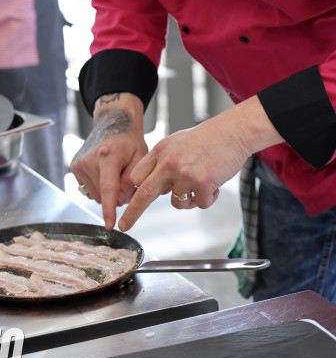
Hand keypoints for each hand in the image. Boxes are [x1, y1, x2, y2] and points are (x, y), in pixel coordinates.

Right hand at [71, 93, 147, 229]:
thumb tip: (121, 201)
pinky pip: (89, 189)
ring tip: (114, 172)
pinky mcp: (74, 167)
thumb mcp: (140, 157)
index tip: (110, 225)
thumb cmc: (129, 141)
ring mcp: (79, 163)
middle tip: (125, 177)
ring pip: (96, 195)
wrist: (112, 122)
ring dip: (107, 192)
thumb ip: (132, 180)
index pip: (108, 188)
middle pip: (103, 195)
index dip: (110, 209)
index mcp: (107, 155)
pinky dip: (99, 186)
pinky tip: (104, 172)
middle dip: (117, 195)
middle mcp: (89, 159)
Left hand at [118, 94, 283, 230]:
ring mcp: (184, 173)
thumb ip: (164, 162)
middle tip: (124, 225)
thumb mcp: (177, 143)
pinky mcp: (202, 183)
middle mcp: (169, 162)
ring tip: (202, 184)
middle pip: (144, 194)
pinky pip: (200, 204)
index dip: (133, 192)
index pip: (137, 176)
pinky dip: (208, 198)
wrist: (233, 131)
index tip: (125, 204)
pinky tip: (214, 183)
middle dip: (132, 213)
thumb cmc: (208, 138)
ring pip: (177, 203)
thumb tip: (157, 187)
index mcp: (161, 151)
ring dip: (189, 200)